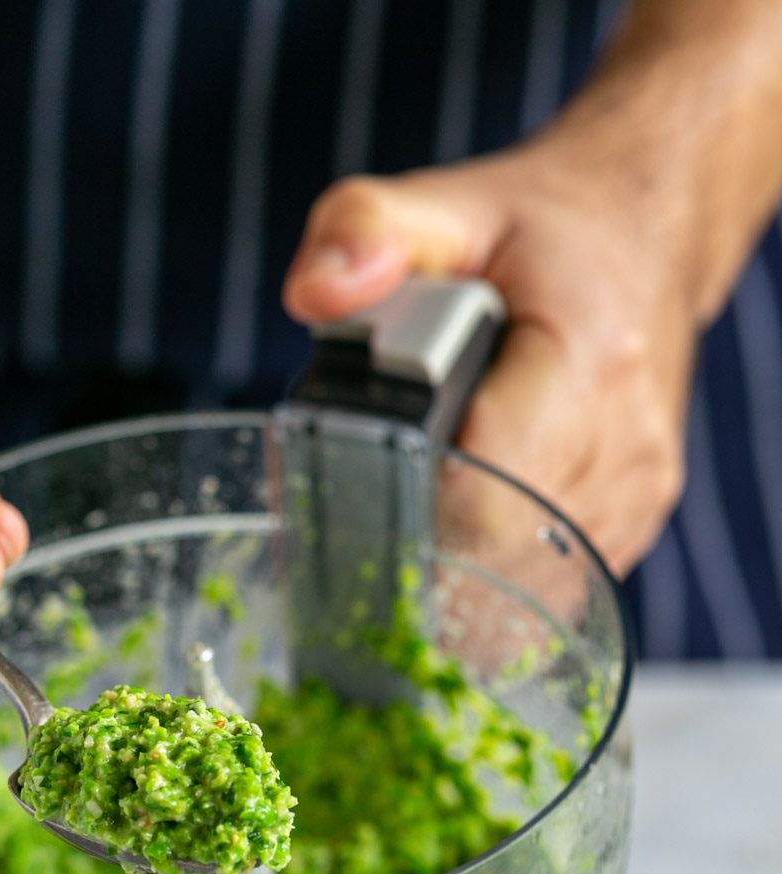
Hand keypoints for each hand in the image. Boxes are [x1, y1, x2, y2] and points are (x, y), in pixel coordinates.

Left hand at [283, 145, 700, 575]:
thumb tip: (314, 292)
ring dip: (449, 566)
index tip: (352, 492)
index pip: (483, 496)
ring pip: (517, 587)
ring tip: (413, 503)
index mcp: (588, 363)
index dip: (405, 512)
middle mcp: (627, 445)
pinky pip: (542, 588)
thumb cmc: (539, 228)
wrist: (640, 235)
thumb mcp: (446, 204)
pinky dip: (487, 575)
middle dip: (414, 543)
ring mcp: (634, 496)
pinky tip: (455, 529)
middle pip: (492, 555)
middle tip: (365, 501)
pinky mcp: (628, 527)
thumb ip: (365, 229)